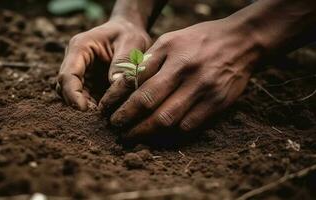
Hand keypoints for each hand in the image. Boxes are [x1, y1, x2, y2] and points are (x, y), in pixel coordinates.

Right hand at [56, 18, 150, 109]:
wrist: (129, 31)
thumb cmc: (129, 34)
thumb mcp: (131, 44)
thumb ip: (123, 64)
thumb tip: (114, 85)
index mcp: (80, 47)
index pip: (68, 74)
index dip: (72, 94)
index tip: (84, 109)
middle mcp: (74, 60)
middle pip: (65, 87)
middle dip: (77, 103)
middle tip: (96, 118)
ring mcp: (79, 71)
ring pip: (71, 94)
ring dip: (84, 106)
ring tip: (102, 116)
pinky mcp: (87, 81)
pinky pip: (84, 97)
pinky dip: (91, 106)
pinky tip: (105, 112)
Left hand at [101, 19, 261, 142]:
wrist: (241, 42)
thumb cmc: (199, 40)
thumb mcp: (171, 40)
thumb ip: (149, 61)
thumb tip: (124, 85)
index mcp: (171, 53)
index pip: (137, 82)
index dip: (118, 100)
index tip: (106, 111)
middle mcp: (187, 71)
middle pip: (150, 104)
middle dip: (127, 120)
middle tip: (116, 129)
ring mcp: (204, 89)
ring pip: (168, 120)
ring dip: (146, 132)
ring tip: (132, 135)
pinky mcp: (217, 103)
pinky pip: (189, 125)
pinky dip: (170, 133)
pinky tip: (159, 134)